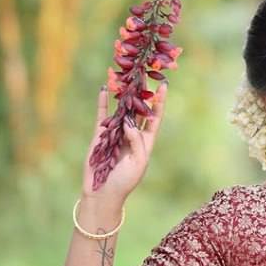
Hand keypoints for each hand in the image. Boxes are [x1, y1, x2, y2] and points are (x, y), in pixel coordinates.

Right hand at [81, 82, 166, 202]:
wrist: (102, 193)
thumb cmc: (125, 182)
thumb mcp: (138, 163)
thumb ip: (137, 142)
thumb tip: (129, 122)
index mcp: (145, 141)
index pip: (154, 117)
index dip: (160, 102)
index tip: (165, 85)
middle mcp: (132, 134)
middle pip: (138, 109)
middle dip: (142, 92)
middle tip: (145, 72)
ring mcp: (116, 133)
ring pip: (121, 109)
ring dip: (123, 93)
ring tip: (126, 75)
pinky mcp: (100, 135)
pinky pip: (102, 115)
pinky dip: (103, 102)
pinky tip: (105, 88)